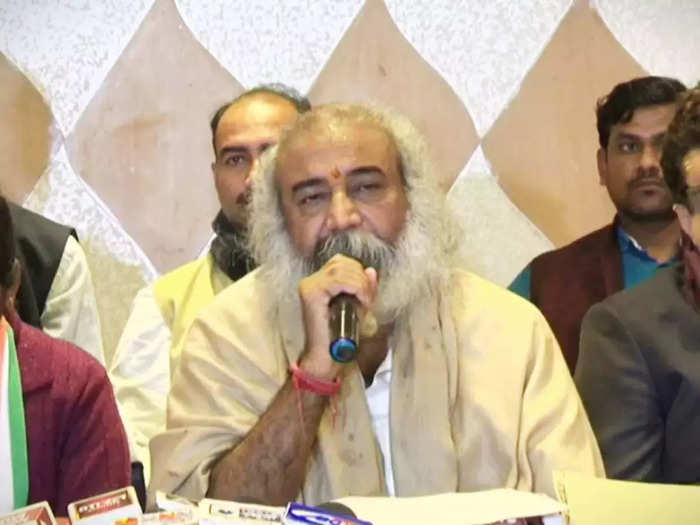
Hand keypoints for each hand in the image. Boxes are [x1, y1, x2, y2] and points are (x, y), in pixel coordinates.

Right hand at [297, 254, 377, 379]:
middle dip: (361, 278)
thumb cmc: (341, 335)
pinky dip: (355, 287)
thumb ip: (365, 288)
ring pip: (341, 268)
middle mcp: (310, 280)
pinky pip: (338, 280)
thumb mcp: (358, 306)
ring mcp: (309, 286)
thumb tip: (371, 271)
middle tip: (367, 299)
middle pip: (341, 262)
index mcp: (319, 281)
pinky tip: (360, 302)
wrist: (327, 358)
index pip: (340, 261)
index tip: (367, 293)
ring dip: (360, 283)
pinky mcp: (311, 294)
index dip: (359, 271)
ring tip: (364, 302)